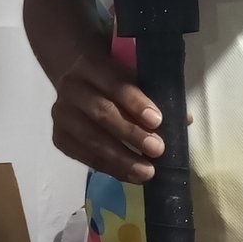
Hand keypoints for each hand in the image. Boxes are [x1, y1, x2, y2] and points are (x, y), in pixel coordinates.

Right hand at [50, 50, 165, 183]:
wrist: (76, 78)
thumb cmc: (113, 78)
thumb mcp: (131, 74)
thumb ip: (153, 93)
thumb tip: (183, 121)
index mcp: (91, 65)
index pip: (115, 84)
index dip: (136, 103)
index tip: (158, 121)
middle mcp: (71, 88)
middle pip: (102, 114)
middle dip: (131, 134)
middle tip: (157, 149)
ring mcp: (61, 114)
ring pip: (91, 139)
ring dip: (122, 158)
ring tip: (147, 172)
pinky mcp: (59, 137)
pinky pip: (84, 157)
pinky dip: (109, 168)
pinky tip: (130, 176)